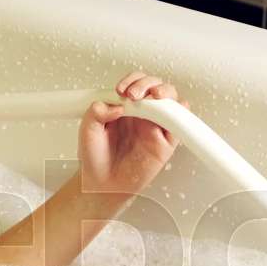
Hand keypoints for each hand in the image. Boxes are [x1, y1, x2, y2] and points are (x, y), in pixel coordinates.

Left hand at [77, 71, 188, 197]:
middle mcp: (142, 114)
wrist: (101, 184)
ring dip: (166, 94)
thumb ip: (95, 112)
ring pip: (171, 102)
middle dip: (148, 84)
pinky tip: (169, 114)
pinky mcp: (165, 144)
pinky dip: (179, 116)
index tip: (121, 90)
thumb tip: (115, 104)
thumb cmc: (95, 158)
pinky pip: (178, 126)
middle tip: (135, 95)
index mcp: (125, 107)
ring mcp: (155, 127)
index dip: (132, 81)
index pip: (136, 83)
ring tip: (154, 98)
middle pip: (156, 87)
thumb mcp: (87, 130)